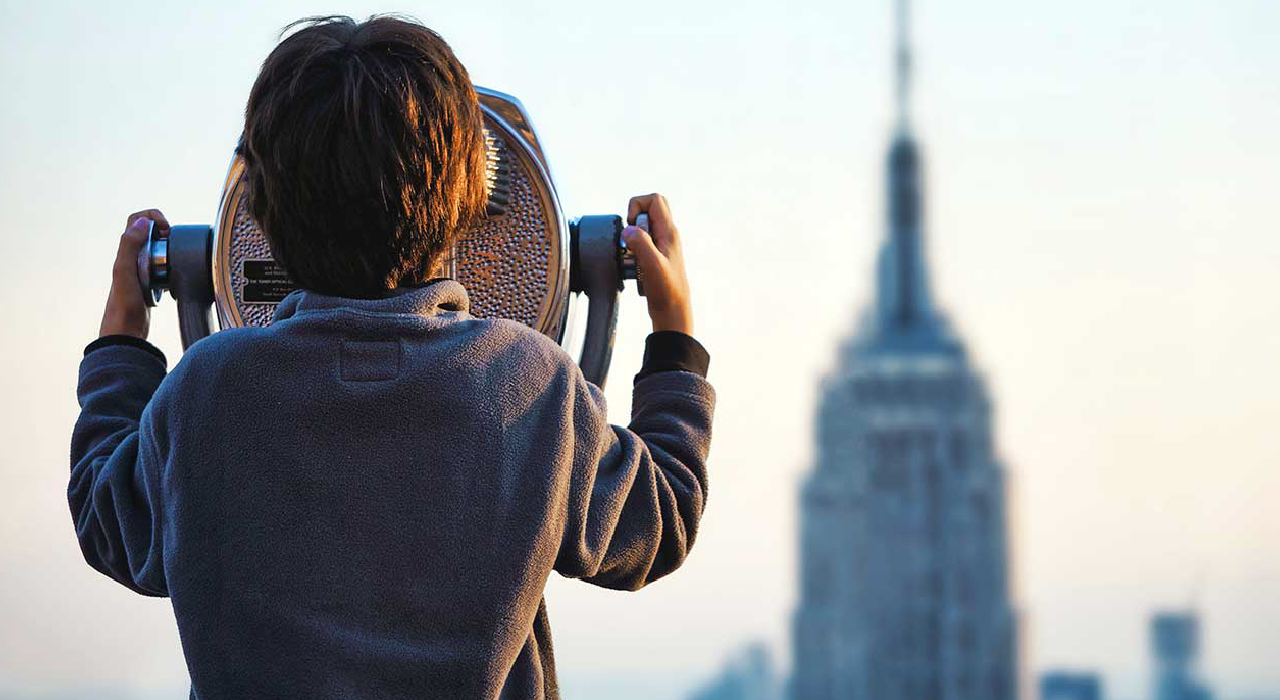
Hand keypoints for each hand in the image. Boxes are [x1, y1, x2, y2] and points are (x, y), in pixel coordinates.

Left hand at [99, 209, 168, 339]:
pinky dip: (172, 268)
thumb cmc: (123, 305)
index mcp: (125, 252)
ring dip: (169, 250)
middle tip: (173, 244)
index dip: (153, 217)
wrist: (125, 332)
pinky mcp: (150, 284)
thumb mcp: (124, 271)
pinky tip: (173, 280)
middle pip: (149, 232)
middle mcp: (132, 259)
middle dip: (165, 232)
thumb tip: (143, 223)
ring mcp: (141, 271)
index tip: (166, 231)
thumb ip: (130, 245)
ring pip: (158, 250)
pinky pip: (164, 268)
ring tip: (175, 260)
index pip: (137, 220)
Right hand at [622, 193, 692, 335]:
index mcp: (669, 232)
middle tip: (631, 238)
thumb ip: (641, 244)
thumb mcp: (652, 265)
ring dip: (632, 237)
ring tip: (633, 256)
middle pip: (650, 208)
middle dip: (633, 218)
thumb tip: (628, 229)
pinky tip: (634, 266)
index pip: (654, 199)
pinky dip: (633, 250)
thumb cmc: (666, 291)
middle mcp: (667, 235)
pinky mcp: (656, 256)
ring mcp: (662, 245)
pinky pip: (641, 243)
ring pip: (643, 227)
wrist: (673, 311)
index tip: (632, 226)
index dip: (637, 206)